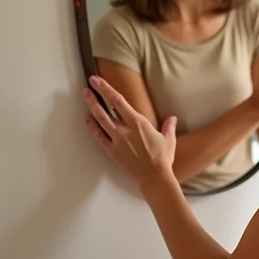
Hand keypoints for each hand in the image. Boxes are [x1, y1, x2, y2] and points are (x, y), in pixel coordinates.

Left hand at [83, 75, 177, 189]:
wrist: (154, 177)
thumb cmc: (163, 158)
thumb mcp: (169, 140)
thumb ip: (168, 127)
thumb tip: (172, 119)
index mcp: (139, 122)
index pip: (119, 101)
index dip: (107, 89)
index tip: (98, 81)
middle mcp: (125, 129)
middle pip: (106, 108)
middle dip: (95, 94)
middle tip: (89, 83)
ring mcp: (117, 140)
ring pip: (100, 120)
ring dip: (92, 107)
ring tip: (85, 96)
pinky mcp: (112, 152)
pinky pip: (99, 137)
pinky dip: (92, 127)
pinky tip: (87, 119)